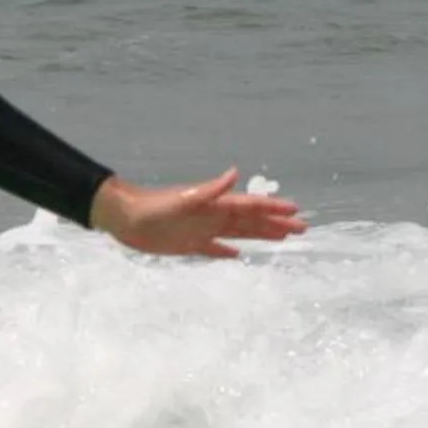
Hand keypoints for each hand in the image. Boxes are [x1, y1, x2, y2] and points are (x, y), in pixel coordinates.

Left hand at [91, 170, 303, 258]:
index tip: (296, 210)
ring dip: (260, 234)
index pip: (250, 206)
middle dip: (275, 223)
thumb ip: (211, 189)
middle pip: (251, 220)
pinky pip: (214, 249)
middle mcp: (212, 216)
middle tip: (302, 228)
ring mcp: (202, 231)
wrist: (125, 218)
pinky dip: (227, 251)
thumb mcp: (184, 198)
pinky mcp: (189, 245)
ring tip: (282, 238)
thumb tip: (235, 172)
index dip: (272, 208)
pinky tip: (239, 255)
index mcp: (214, 204)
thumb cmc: (153, 207)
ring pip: (238, 234)